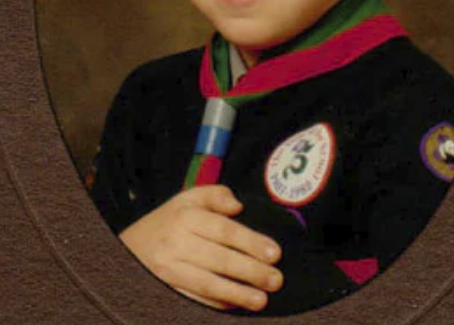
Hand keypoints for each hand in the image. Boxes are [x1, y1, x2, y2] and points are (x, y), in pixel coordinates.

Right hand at [119, 185, 282, 310]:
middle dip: (251, 271)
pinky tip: (237, 304)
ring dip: (237, 293)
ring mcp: (169, 269)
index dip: (251, 242)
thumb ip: (216, 195)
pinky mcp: (164, 289)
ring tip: (262, 299)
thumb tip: (238, 206)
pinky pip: (195, 299)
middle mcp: (176, 243)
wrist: (130, 246)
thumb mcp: (188, 198)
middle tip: (276, 279)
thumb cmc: (170, 220)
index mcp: (186, 216)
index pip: (224, 230)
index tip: (275, 253)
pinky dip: (217, 303)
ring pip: (208, 283)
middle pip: (219, 258)